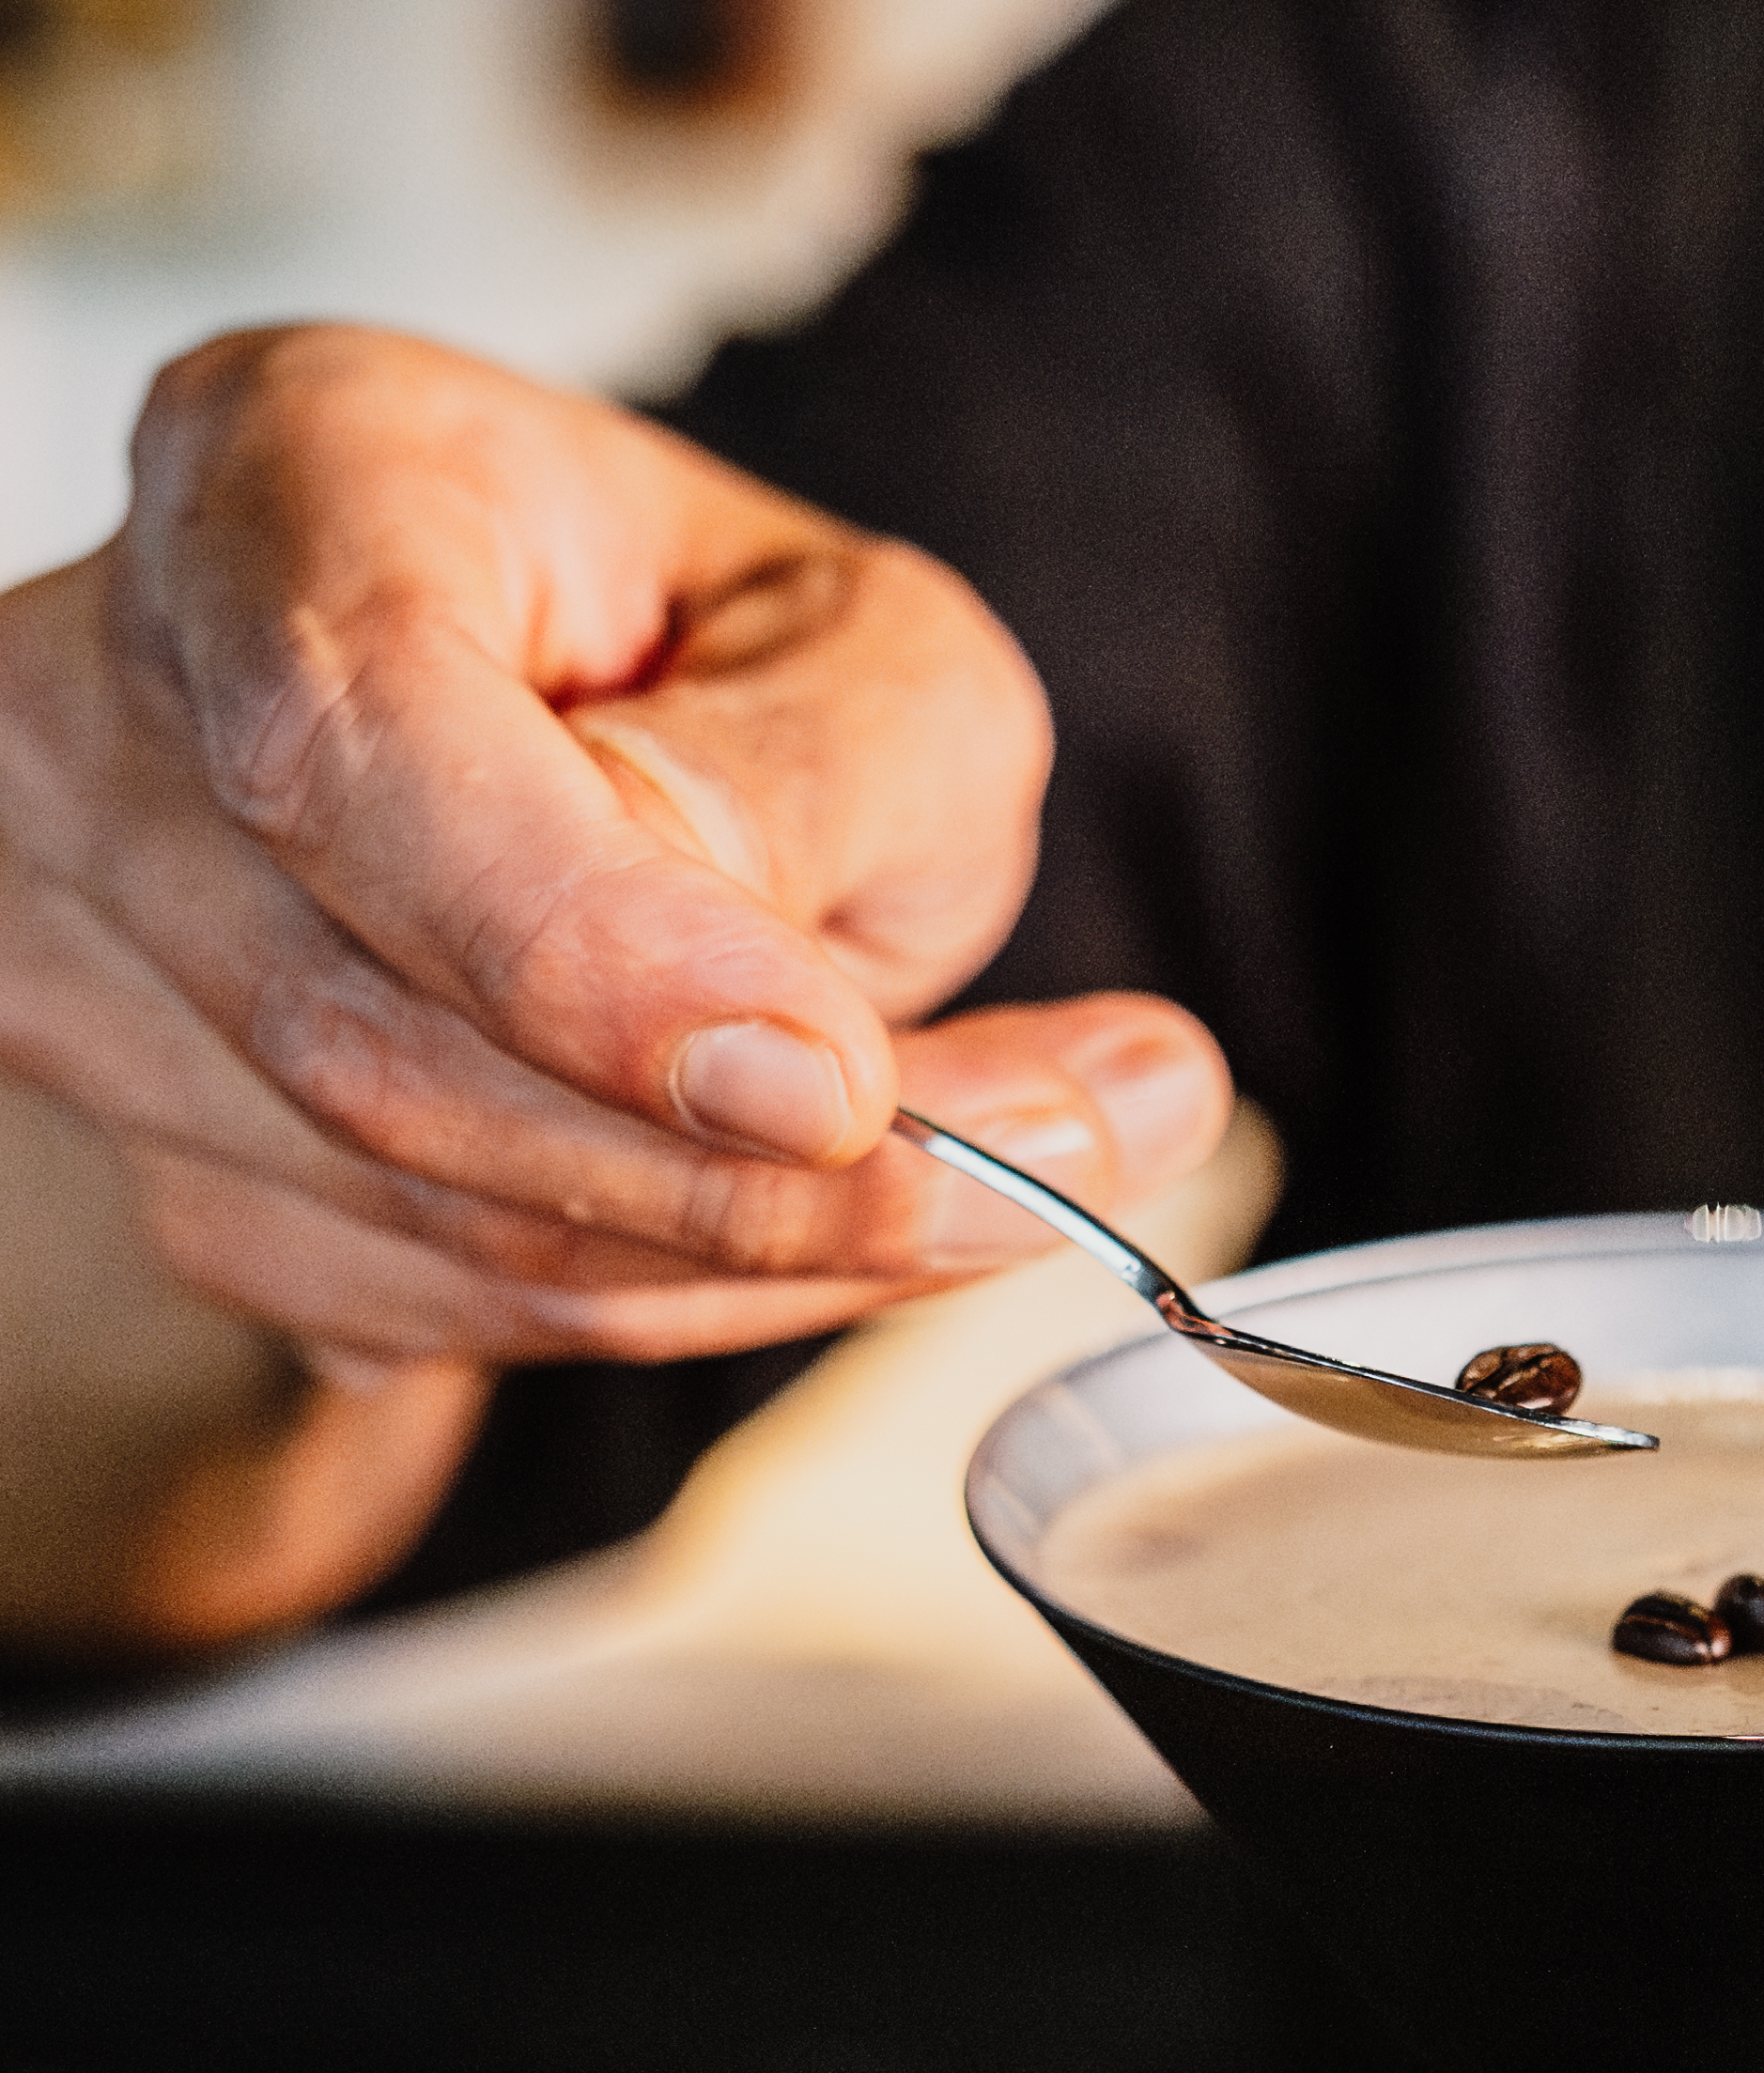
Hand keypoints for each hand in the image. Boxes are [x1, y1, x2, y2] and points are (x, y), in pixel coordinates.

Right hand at [0, 326, 1229, 1384]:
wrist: (563, 709)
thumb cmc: (700, 642)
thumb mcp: (862, 632)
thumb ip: (828, 783)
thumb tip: (790, 1057)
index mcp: (286, 491)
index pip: (357, 760)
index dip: (591, 961)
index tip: (839, 1082)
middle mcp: (120, 730)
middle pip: (404, 1060)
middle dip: (775, 1176)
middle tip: (1084, 1156)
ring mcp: (97, 968)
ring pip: (438, 1228)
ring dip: (767, 1258)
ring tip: (1027, 1187)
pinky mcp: (174, 1163)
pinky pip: (443, 1309)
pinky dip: (679, 1297)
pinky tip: (835, 1220)